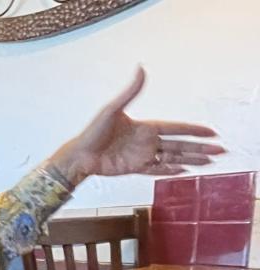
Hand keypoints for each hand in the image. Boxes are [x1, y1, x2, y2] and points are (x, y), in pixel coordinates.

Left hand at [49, 68, 224, 185]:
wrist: (79, 156)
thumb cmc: (93, 132)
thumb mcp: (112, 109)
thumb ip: (130, 91)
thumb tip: (141, 68)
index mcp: (145, 127)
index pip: (175, 128)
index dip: (193, 131)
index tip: (211, 132)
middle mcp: (146, 142)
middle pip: (179, 145)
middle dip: (199, 149)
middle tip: (219, 151)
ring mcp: (141, 156)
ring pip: (172, 158)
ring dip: (190, 161)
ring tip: (209, 163)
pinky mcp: (134, 169)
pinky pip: (156, 170)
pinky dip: (170, 171)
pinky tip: (184, 172)